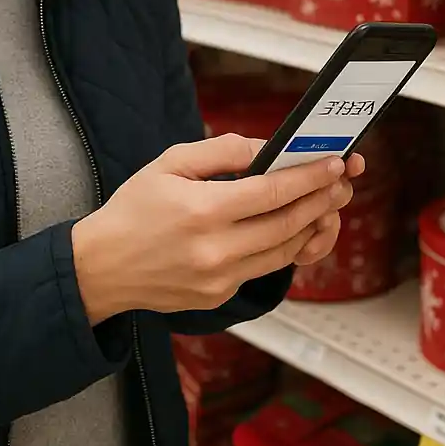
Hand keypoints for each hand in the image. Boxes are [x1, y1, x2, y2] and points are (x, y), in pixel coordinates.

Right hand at [70, 134, 352, 322]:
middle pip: (287, 224)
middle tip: (343, 181)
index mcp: (202, 211)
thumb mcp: (169, 163)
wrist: (101, 267)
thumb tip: (264, 148)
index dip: (309, 176)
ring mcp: (219, 279)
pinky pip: (265, 269)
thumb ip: (220, 151)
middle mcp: (215, 250)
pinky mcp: (219, 297)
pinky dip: (287, 248)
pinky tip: (298, 229)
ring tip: (329, 203)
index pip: (272, 191)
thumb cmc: (133, 209)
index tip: (334, 162)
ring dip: (312, 225)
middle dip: (322, 199)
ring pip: (284, 251)